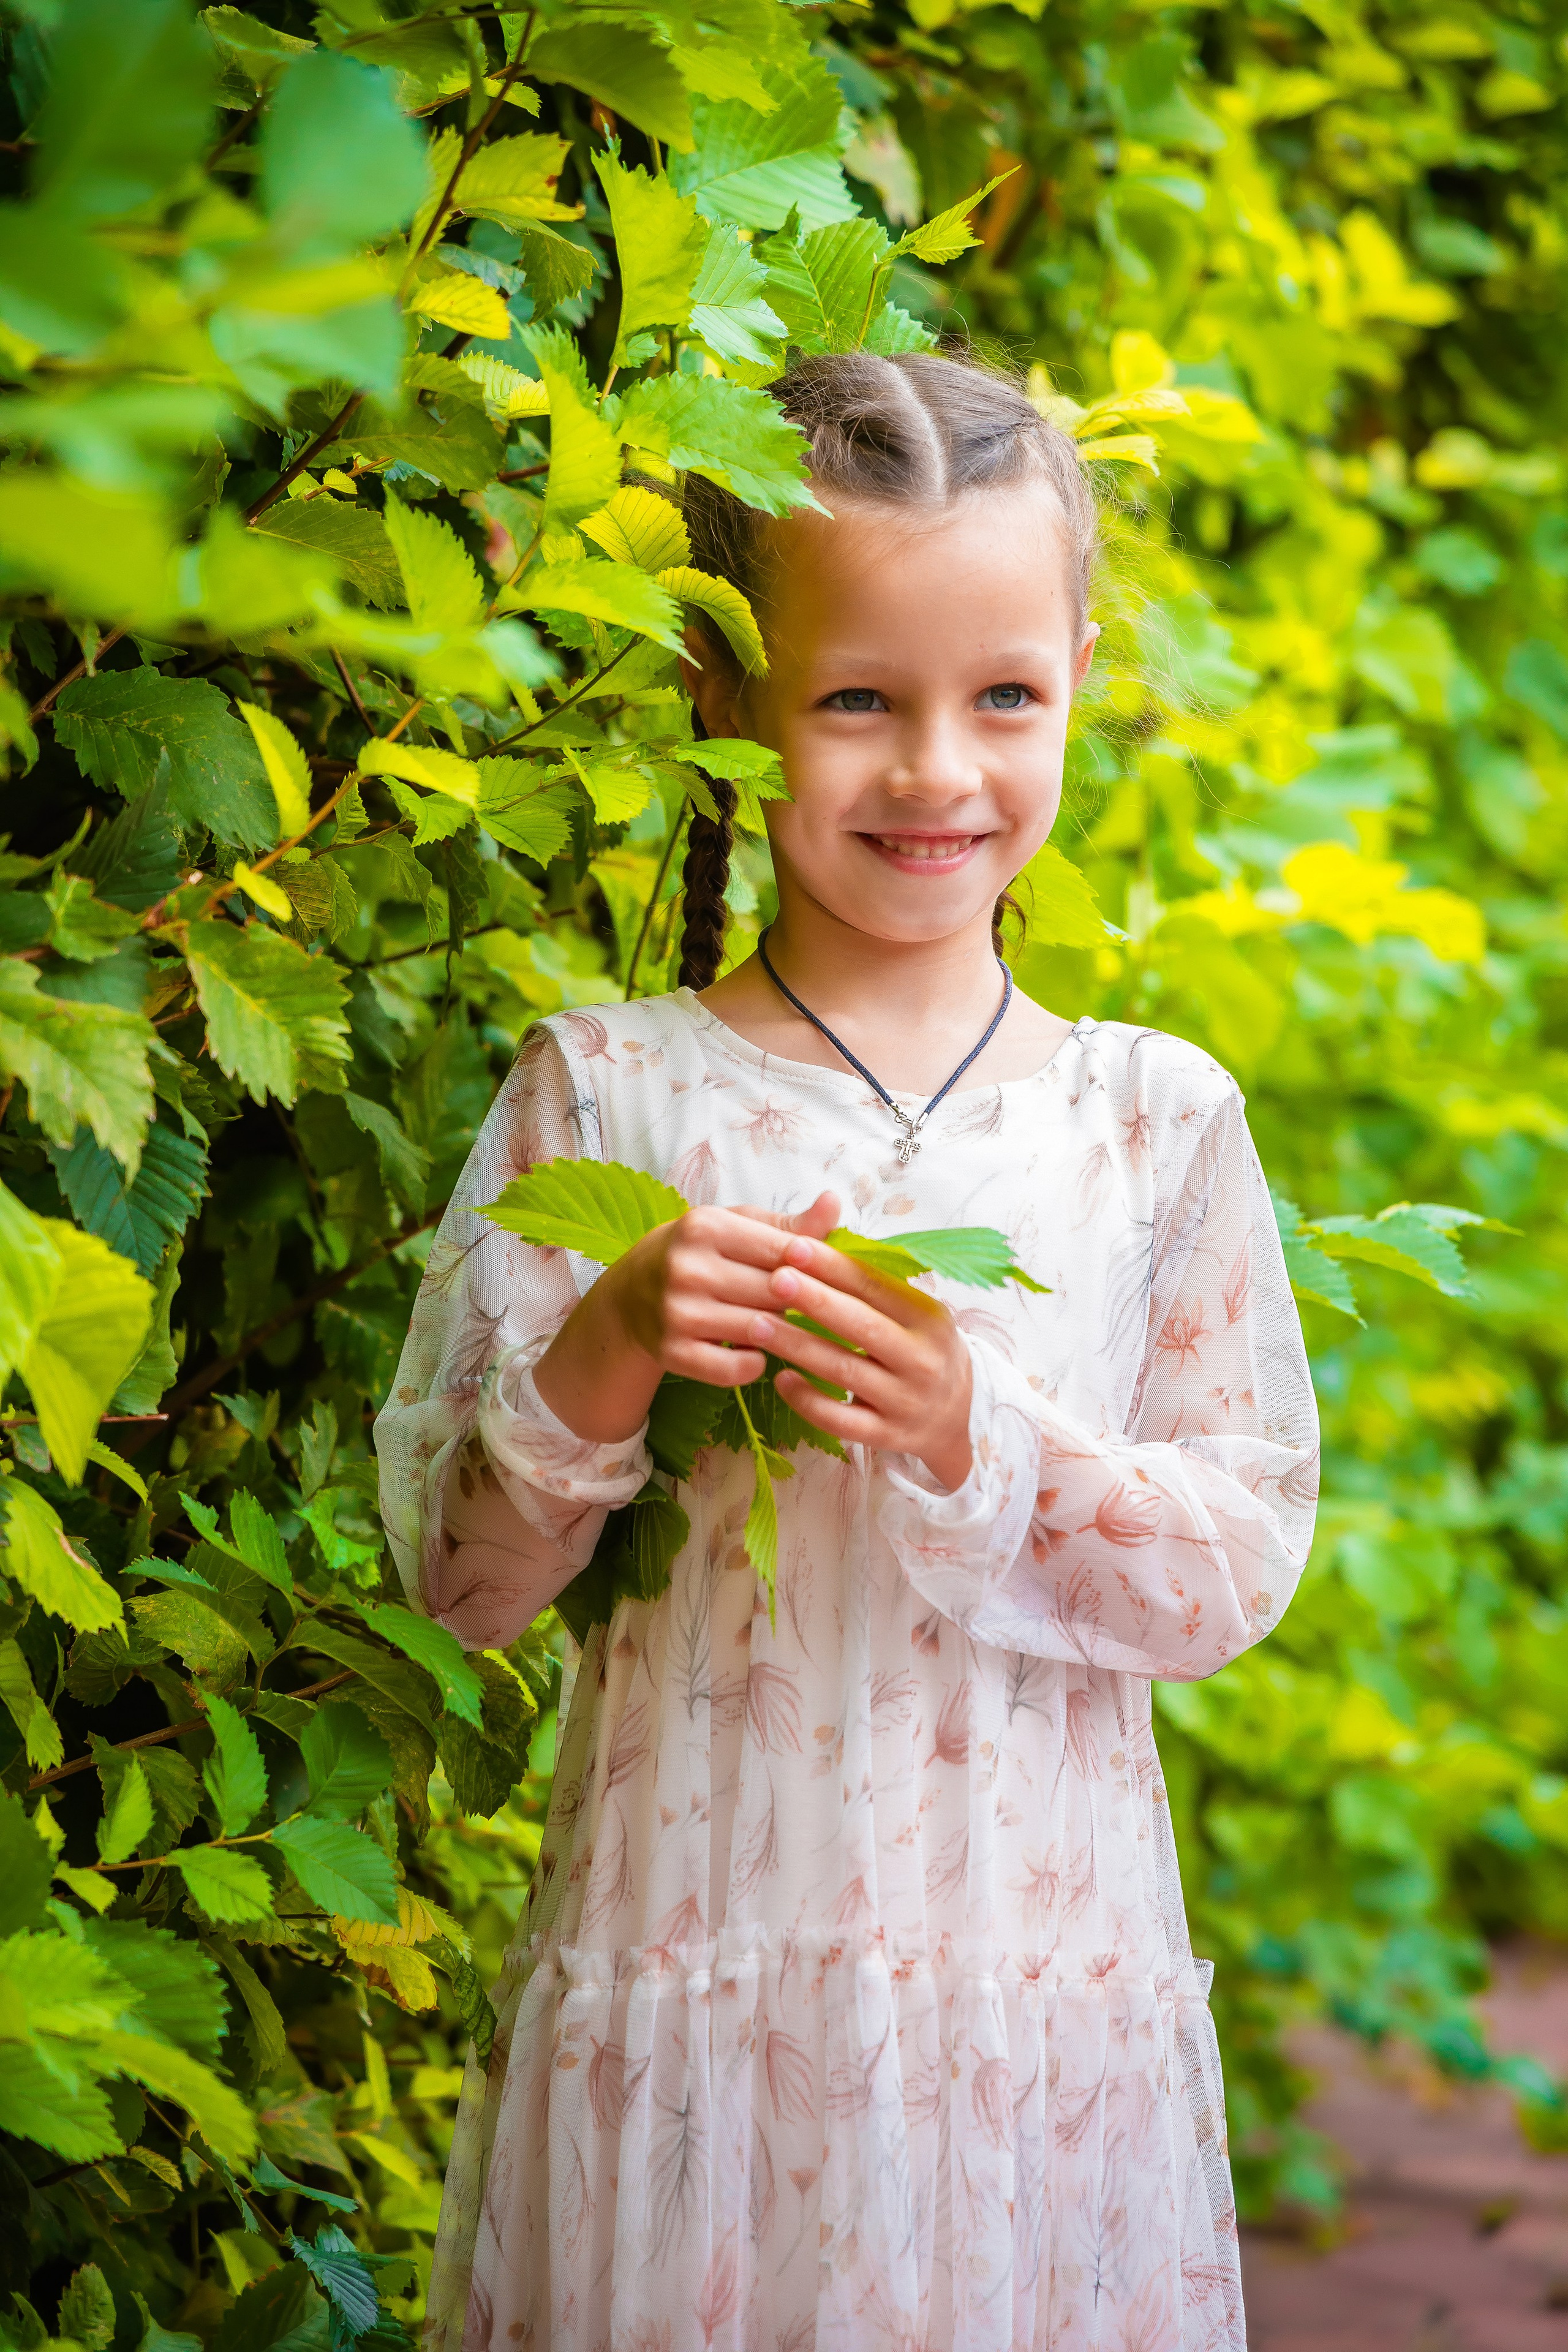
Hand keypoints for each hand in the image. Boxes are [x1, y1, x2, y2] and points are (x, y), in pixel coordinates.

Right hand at [532, 1190, 842, 1442]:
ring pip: (762, 1330)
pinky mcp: (672, 1352)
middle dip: (799, 1302)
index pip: (784, 1250)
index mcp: (705, 1226)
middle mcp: (687, 1267)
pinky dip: (755, 1364)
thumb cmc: (698, 1255)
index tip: (828, 1278)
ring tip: (785, 1326)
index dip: (814, 1269)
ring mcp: (677, 1312)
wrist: (629, 1296)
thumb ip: (789, 1223)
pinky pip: (738, 1369)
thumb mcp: (736, 1227)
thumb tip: (835, 1202)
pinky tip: (755, 1351)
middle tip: (810, 1307)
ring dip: (782, 1334)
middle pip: (776, 1292)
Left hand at [748, 1237, 974, 1492]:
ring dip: (798, 1346)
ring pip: (844, 1372)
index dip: (834, 1266)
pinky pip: (840, 1420)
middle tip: (774, 1279)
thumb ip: (876, 1283)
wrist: (959, 1416)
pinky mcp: (886, 1436)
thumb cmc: (924, 1349)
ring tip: (758, 1325)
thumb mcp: (917, 1313)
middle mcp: (921, 1360)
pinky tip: (779, 1378)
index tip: (795, 1246)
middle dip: (815, 1300)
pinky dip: (807, 1400)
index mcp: (928, 1319)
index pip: (876, 1287)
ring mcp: (904, 1401)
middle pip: (862, 1326)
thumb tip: (824, 1235)